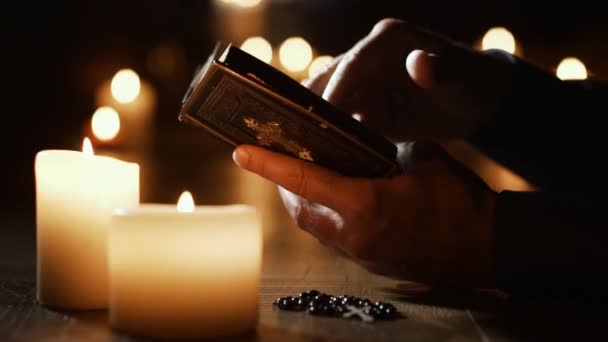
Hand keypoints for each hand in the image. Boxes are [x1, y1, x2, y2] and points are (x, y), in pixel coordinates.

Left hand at [233, 143, 497, 287]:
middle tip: (280, 163)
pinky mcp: (372, 263)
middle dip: (284, 187)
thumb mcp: (425, 159)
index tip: (241, 152)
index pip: (305, 180)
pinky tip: (339, 201)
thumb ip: (388, 149)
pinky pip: (336, 239)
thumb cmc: (461, 201)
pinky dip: (327, 218)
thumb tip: (367, 140)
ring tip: (306, 179)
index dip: (270, 164)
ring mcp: (363, 254)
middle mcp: (356, 235)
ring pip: (315, 228)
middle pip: (300, 211)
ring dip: (304, 204)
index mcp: (366, 205)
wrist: (490, 248)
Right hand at [307, 18, 512, 140]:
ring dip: (316, 123)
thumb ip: (441, 70)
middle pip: (329, 80)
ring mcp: (364, 82)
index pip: (352, 65)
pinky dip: (332, 136)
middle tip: (294, 135)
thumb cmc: (472, 82)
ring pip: (329, 101)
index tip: (322, 118)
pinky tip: (321, 157)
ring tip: (299, 149)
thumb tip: (420, 64)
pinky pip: (342, 121)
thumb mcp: (461, 77)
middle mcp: (368, 58)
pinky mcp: (366, 106)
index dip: (335, 91)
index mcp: (387, 40)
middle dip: (311, 107)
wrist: (476, 101)